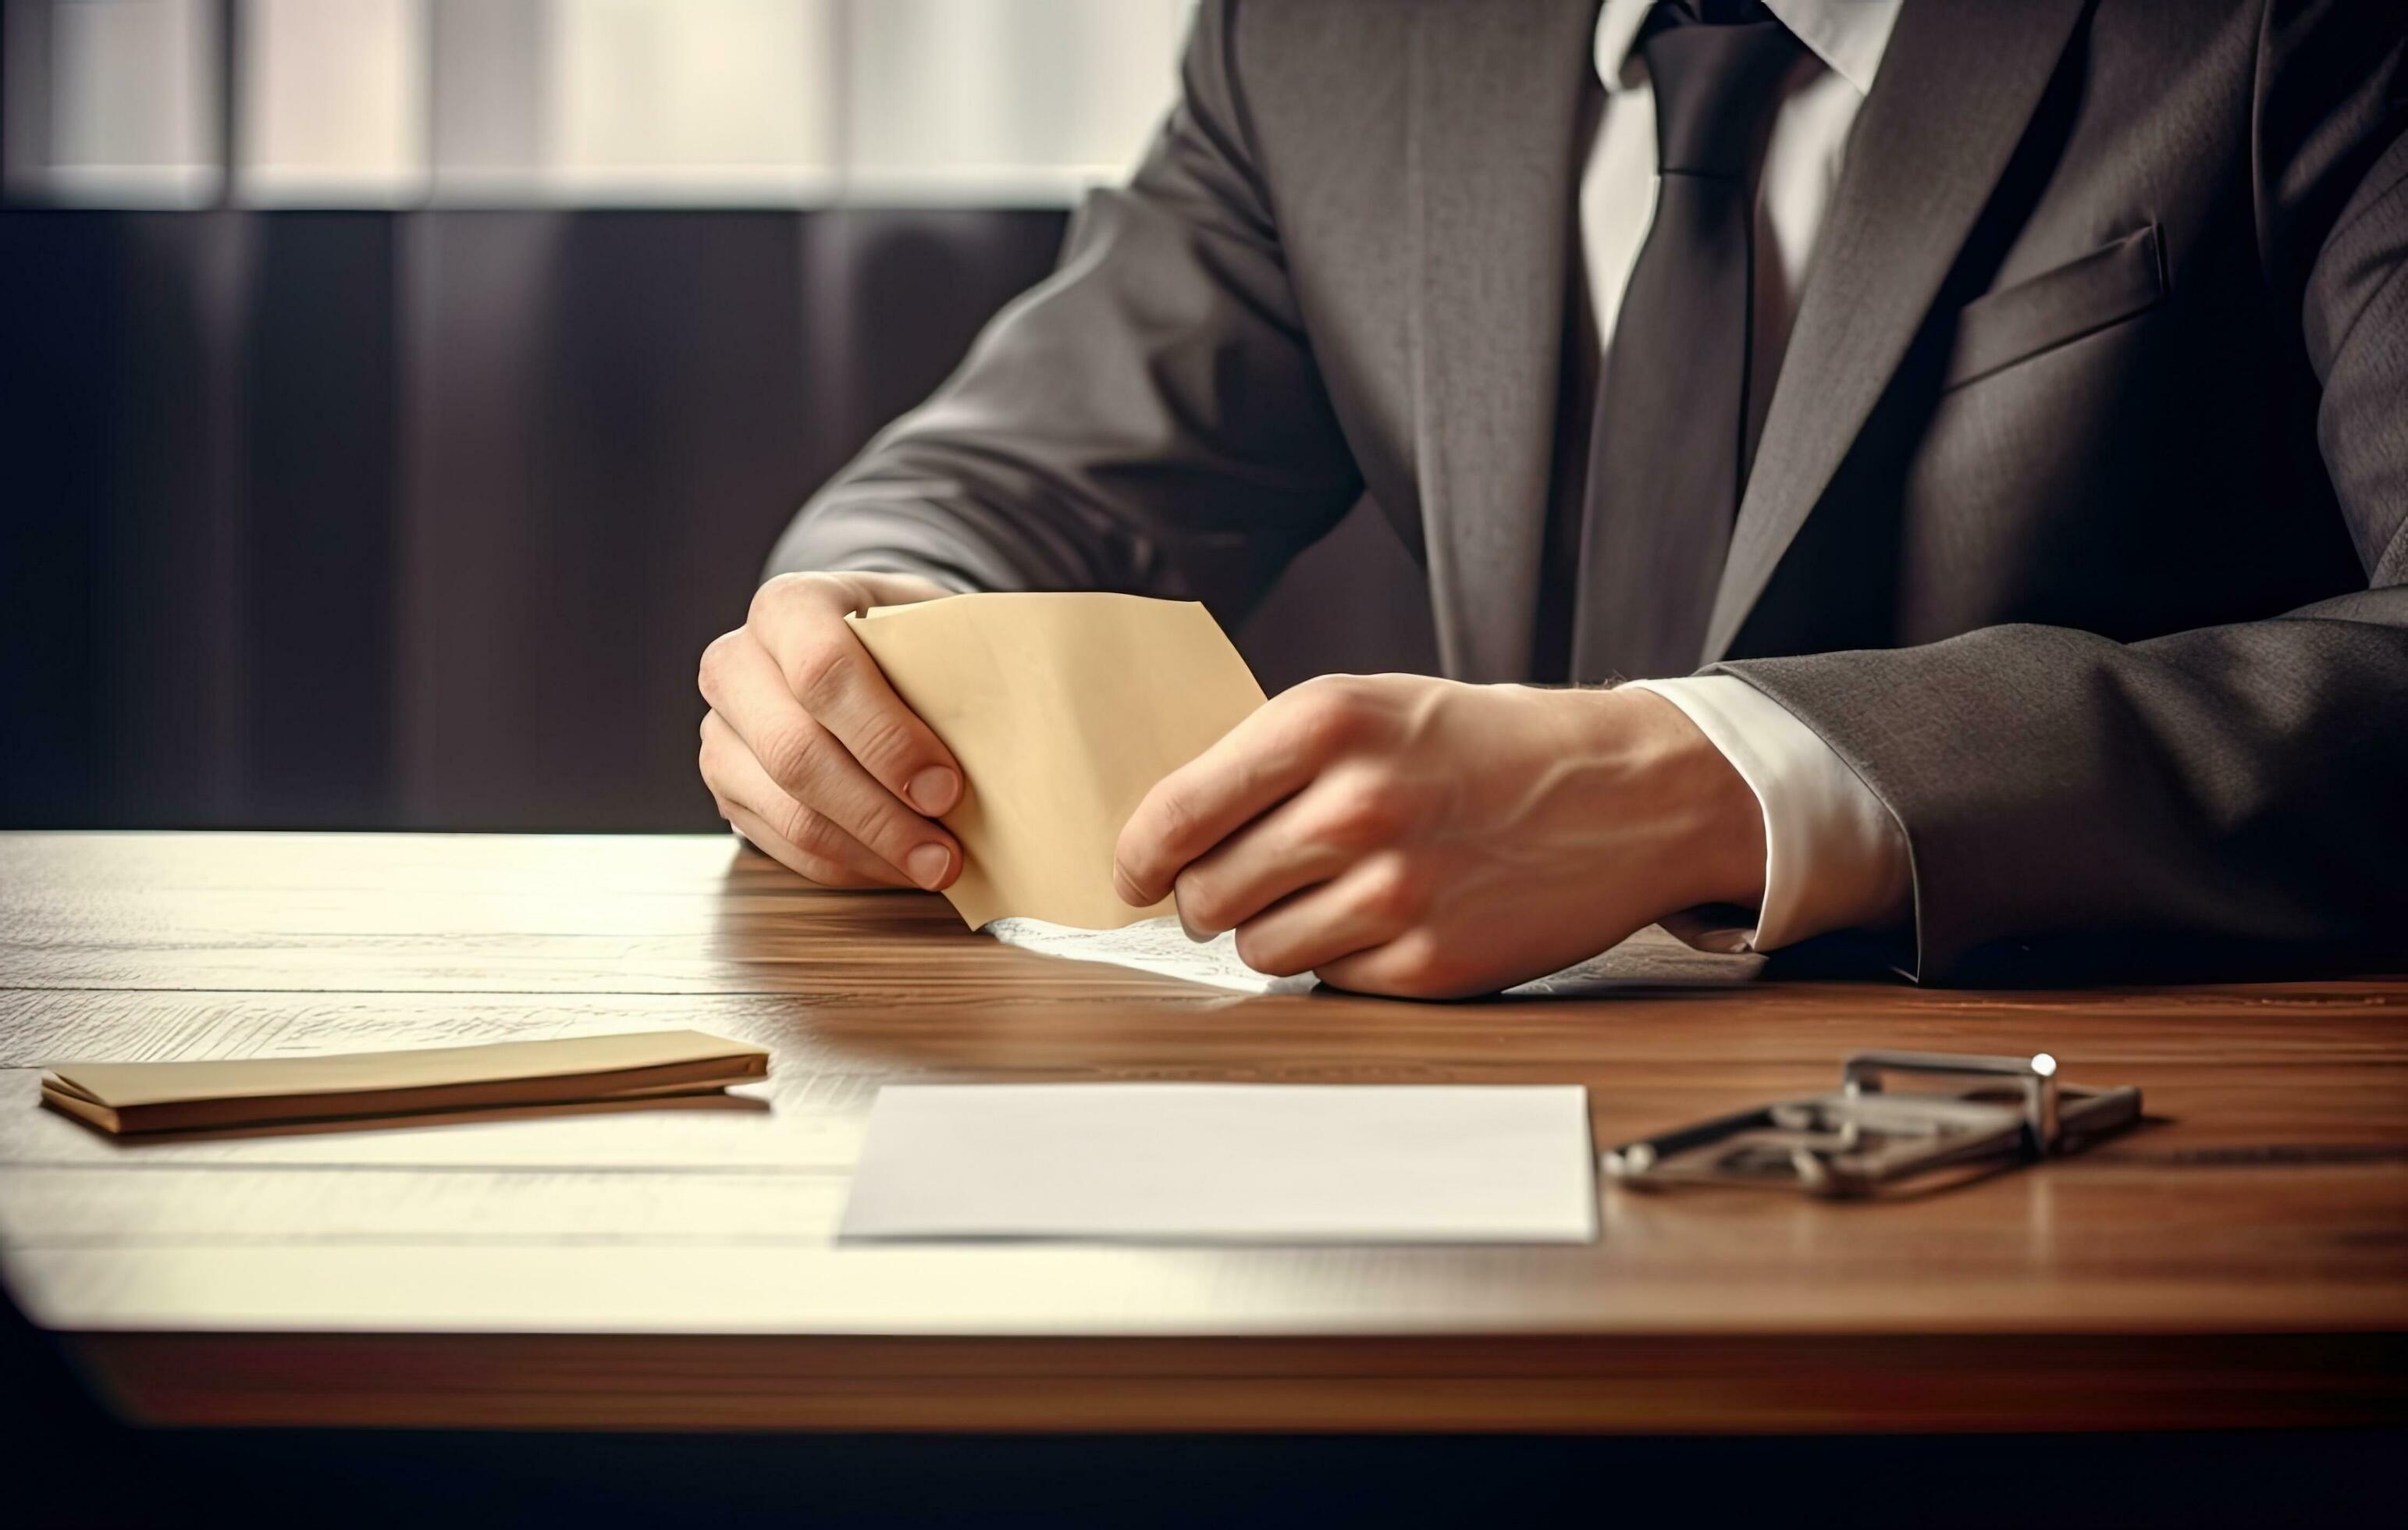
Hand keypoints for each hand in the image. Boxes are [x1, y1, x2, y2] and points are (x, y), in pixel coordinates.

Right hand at [697, 571, 964, 889]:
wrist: (844, 642)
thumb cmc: (901, 637)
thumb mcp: (928, 622)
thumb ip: (953, 662)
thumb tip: (1018, 736)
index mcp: (789, 606)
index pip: (823, 672)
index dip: (886, 737)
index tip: (946, 786)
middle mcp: (736, 663)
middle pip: (798, 754)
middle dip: (880, 815)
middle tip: (945, 854)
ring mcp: (721, 730)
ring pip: (788, 811)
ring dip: (869, 852)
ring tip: (933, 869)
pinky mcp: (725, 786)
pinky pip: (784, 845)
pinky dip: (849, 866)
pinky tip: (898, 868)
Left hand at [1112, 676, 1765, 996]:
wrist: (1626, 792)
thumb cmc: (1483, 747)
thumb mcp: (1371, 709)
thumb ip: (1268, 763)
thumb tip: (1164, 840)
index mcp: (1324, 724)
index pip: (1174, 815)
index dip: (1139, 857)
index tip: (1135, 874)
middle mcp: (1352, 805)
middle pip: (1204, 895)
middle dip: (1207, 897)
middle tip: (1244, 883)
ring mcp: (1392, 891)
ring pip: (1257, 949)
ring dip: (1274, 932)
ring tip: (1331, 894)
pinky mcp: (1428, 963)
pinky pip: (1326, 982)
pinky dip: (1341, 960)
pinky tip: (1390, 918)